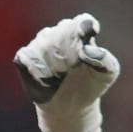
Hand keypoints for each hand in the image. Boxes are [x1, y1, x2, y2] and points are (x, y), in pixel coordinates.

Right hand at [14, 13, 119, 131]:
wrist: (70, 109)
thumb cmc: (91, 87)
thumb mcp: (107, 75)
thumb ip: (105, 60)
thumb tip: (87, 50)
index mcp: (81, 32)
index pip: (81, 22)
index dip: (81, 30)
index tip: (83, 43)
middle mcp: (60, 34)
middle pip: (61, 31)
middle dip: (66, 51)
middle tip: (70, 69)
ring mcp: (41, 45)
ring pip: (43, 43)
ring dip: (51, 61)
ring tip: (57, 77)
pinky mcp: (26, 59)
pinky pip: (26, 56)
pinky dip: (34, 68)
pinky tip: (43, 79)